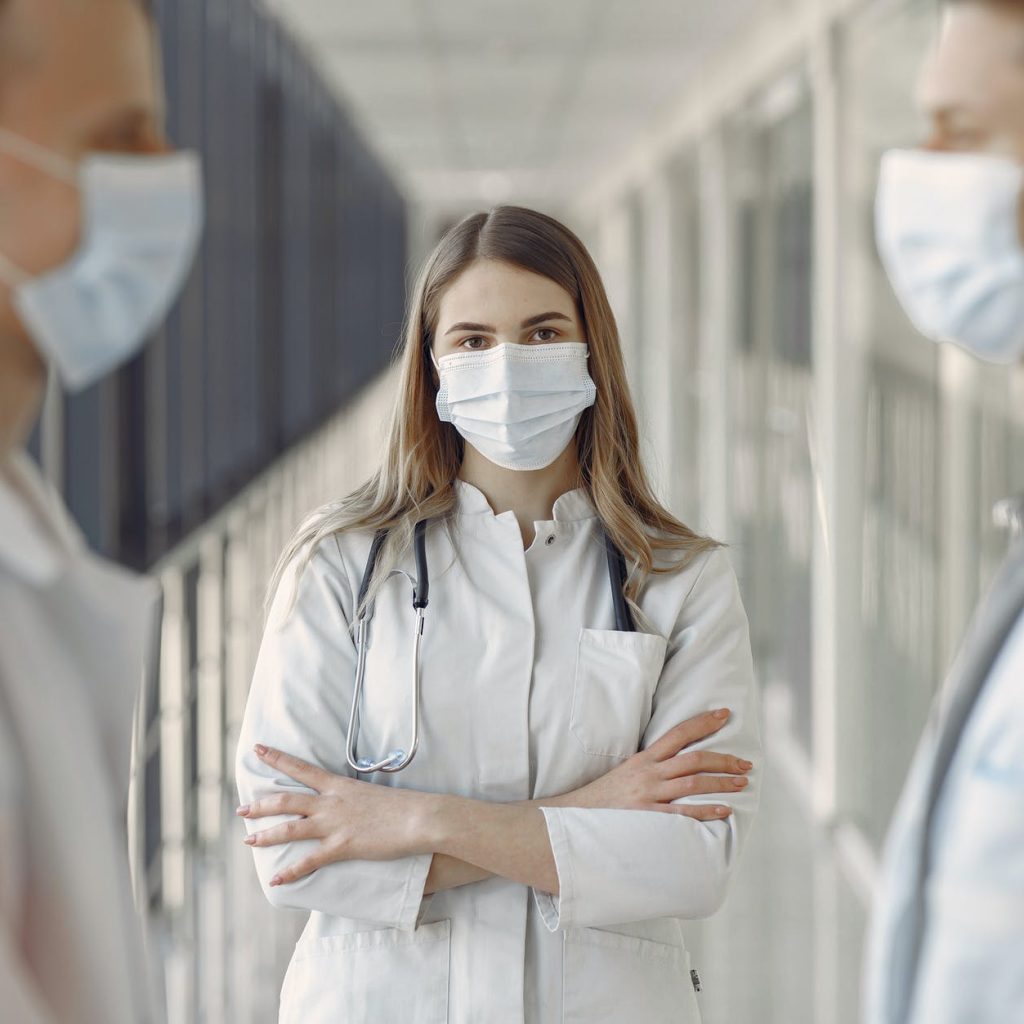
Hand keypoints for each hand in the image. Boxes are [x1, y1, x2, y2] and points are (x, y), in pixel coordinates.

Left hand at [236, 744, 432, 884]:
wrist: (418, 817)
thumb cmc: (401, 806)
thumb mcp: (371, 795)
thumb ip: (353, 798)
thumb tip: (346, 804)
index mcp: (338, 785)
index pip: (301, 768)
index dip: (276, 758)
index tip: (257, 749)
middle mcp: (331, 802)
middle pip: (287, 800)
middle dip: (260, 804)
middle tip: (240, 809)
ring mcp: (335, 824)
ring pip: (290, 828)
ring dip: (266, 835)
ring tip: (248, 840)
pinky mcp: (342, 846)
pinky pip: (310, 861)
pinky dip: (291, 872)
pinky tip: (276, 879)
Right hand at [554, 708, 752, 819]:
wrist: (575, 816)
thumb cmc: (604, 797)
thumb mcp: (627, 772)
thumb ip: (652, 766)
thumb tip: (680, 762)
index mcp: (644, 758)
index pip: (679, 733)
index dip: (703, 722)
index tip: (725, 715)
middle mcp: (649, 772)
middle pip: (694, 758)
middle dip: (724, 759)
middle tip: (745, 763)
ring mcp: (649, 794)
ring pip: (693, 782)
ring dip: (722, 781)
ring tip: (742, 783)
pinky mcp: (647, 817)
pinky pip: (682, 813)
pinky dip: (706, 810)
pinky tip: (724, 810)